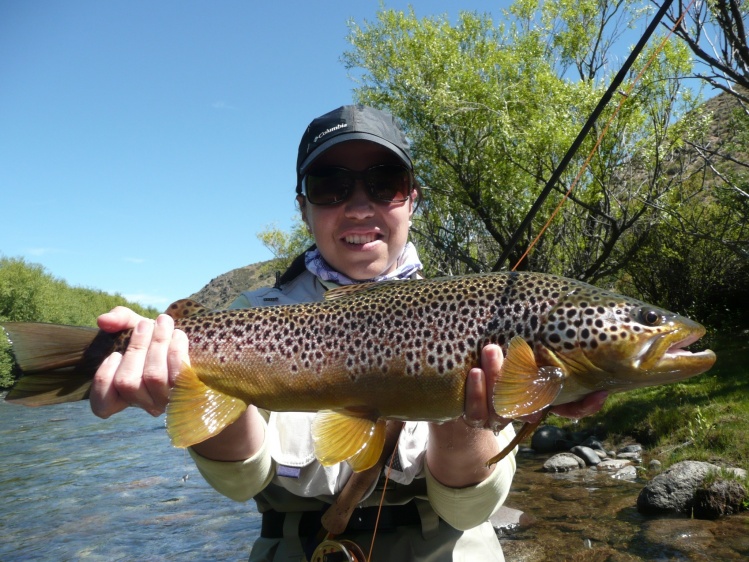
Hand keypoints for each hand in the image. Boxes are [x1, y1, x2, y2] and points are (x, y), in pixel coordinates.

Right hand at [89, 307, 188, 418]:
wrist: (198, 348)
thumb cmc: (158, 341)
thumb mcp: (135, 327)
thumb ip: (118, 320)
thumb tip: (104, 320)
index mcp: (125, 396)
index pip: (102, 406)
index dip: (104, 379)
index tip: (115, 353)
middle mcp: (144, 404)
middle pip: (127, 382)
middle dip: (136, 348)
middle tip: (145, 324)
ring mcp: (166, 402)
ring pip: (154, 376)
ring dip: (158, 343)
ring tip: (164, 322)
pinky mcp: (188, 393)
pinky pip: (179, 372)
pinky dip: (176, 350)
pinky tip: (178, 334)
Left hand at [461, 344, 607, 428]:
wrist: (458, 385)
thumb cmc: (497, 359)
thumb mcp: (522, 353)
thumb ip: (542, 349)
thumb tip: (572, 324)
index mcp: (540, 399)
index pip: (570, 409)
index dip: (585, 405)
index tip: (598, 392)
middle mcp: (521, 411)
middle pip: (536, 409)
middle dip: (536, 387)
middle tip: (523, 352)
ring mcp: (498, 415)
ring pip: (503, 407)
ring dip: (498, 377)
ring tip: (492, 348)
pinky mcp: (473, 415)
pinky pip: (476, 411)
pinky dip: (477, 392)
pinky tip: (476, 372)